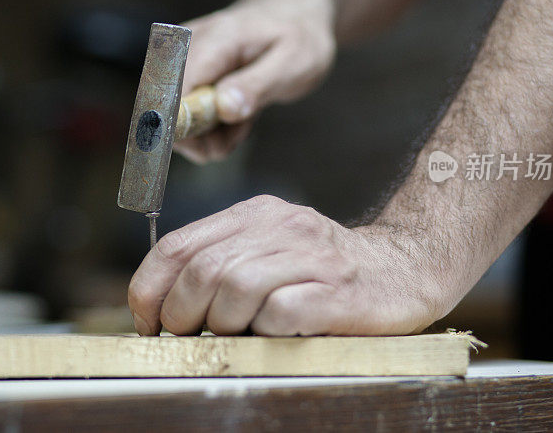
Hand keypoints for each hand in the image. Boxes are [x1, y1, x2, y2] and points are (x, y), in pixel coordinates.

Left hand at [128, 195, 446, 335]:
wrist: (404, 268)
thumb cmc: (322, 270)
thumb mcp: (269, 248)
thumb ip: (222, 262)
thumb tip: (162, 306)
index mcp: (255, 214)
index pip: (177, 245)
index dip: (149, 289)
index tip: (148, 322)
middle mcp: (281, 227)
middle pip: (202, 271)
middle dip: (180, 314)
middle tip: (187, 337)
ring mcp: (311, 258)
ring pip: (235, 290)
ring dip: (222, 324)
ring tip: (234, 335)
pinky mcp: (337, 293)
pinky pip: (279, 315)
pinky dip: (265, 332)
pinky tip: (274, 335)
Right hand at [174, 0, 336, 163]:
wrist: (293, 16)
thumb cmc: (297, 37)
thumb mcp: (294, 65)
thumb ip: (257, 86)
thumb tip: (224, 107)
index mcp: (217, 40)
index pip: (175, 86)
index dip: (180, 124)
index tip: (209, 147)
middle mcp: (189, 45)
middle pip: (165, 104)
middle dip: (198, 136)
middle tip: (236, 136)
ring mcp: (182, 57)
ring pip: (173, 113)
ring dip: (206, 134)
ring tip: (242, 122)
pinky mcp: (184, 71)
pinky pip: (183, 110)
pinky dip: (208, 124)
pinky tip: (233, 115)